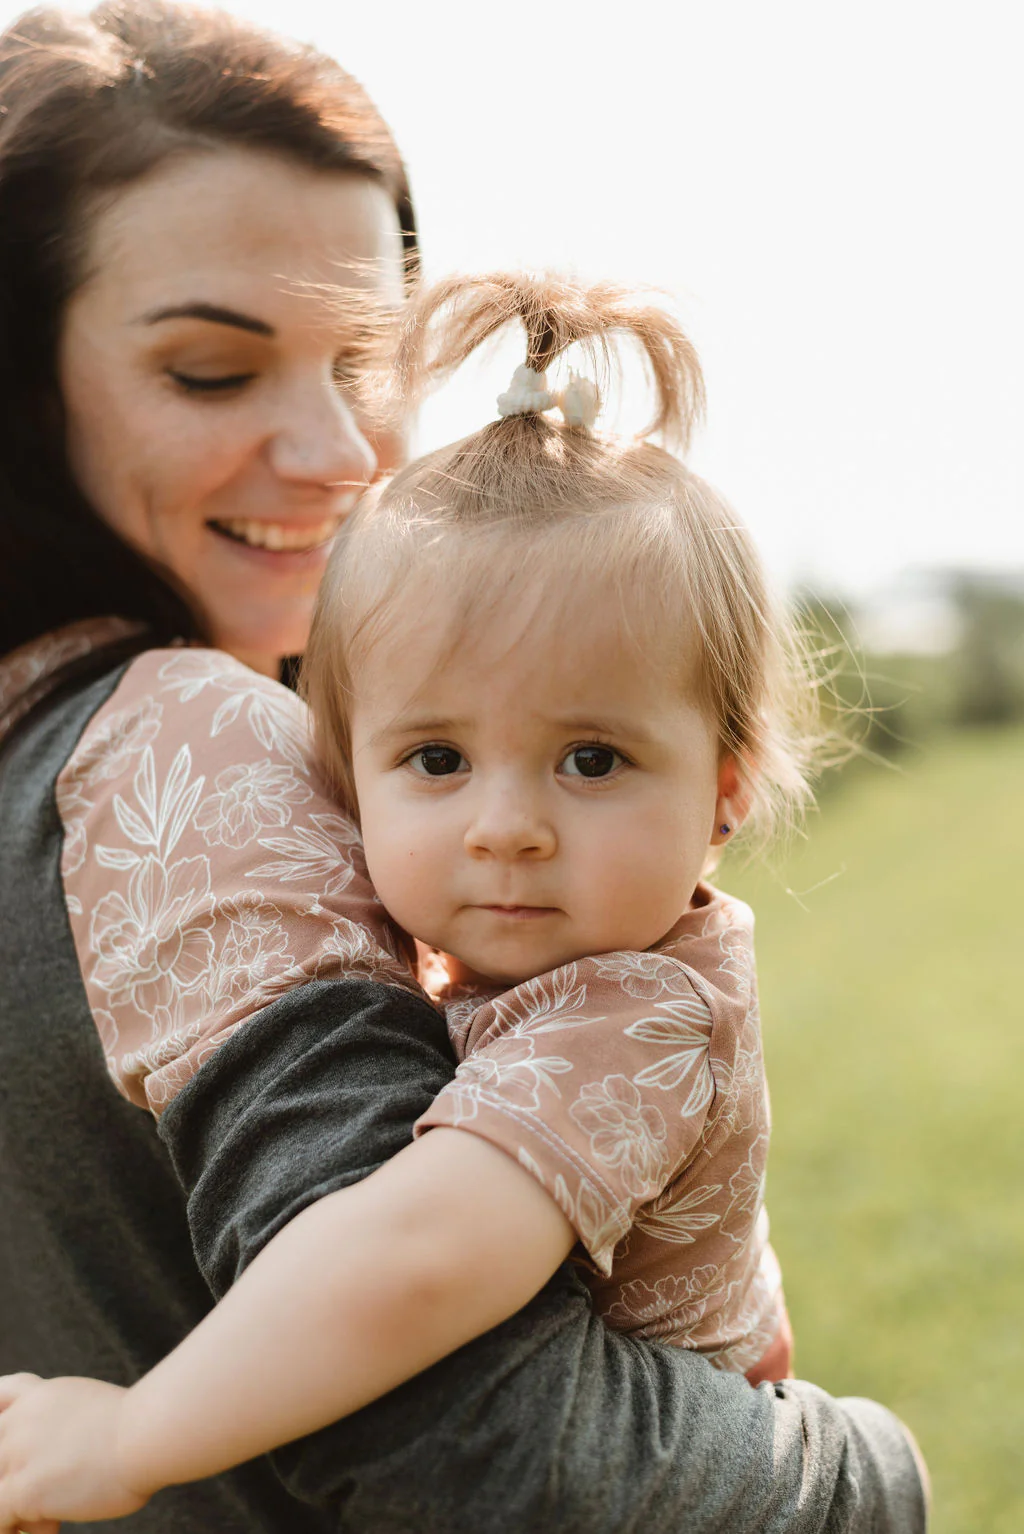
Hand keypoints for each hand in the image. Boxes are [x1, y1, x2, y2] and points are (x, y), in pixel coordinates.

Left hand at [0, 1373, 150, 1531]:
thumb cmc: (138, 1427)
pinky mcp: (23, 1488)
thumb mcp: (93, 1405)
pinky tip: (51, 1526)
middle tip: (40, 1494)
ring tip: (45, 1517)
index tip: (9, 1437)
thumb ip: (65, 1423)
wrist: (148, 1434)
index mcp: (40, 1395)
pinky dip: (16, 1530)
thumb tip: (63, 1457)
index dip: (1, 1418)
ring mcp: (17, 1453)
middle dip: (11, 1479)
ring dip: (13, 1508)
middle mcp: (22, 1419)